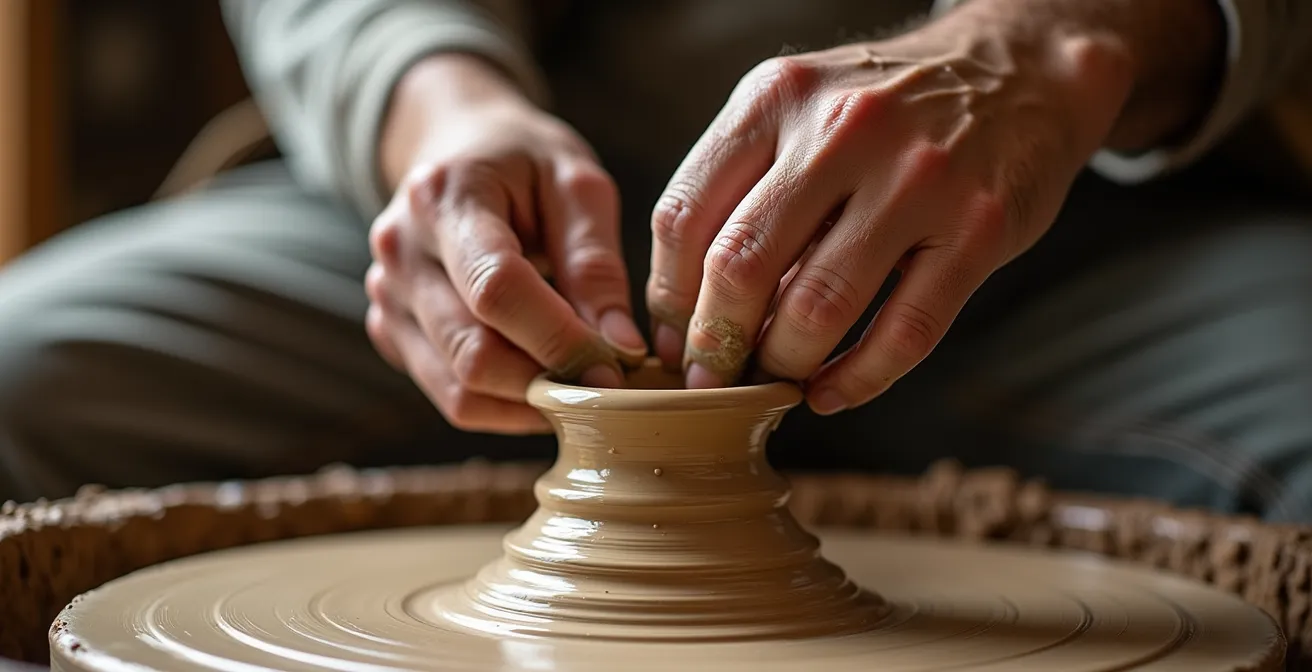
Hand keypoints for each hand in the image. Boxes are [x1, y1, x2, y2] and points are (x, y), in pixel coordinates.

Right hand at [367, 56, 646, 433]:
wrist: (455, 148)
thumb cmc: (524, 161)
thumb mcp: (576, 184)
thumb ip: (596, 264)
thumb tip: (621, 348)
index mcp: (444, 199)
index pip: (496, 290)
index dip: (559, 339)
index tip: (617, 365)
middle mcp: (401, 253)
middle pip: (472, 352)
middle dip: (550, 380)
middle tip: (609, 382)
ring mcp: (388, 297)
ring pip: (459, 390)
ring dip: (530, 402)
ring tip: (580, 382)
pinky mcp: (391, 331)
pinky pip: (450, 396)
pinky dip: (505, 404)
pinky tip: (543, 377)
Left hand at [646, 0, 1140, 413]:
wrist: (1017, 70)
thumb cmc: (884, 109)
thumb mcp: (797, 111)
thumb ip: (740, 192)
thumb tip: (687, 316)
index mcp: (776, 99)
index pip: (684, 216)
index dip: (668, 299)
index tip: (674, 342)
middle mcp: (841, 130)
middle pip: (741, 265)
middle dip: (716, 343)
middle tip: (715, 378)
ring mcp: (918, 179)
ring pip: (818, 307)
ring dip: (784, 364)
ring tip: (776, 379)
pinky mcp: (980, 228)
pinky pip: (905, 331)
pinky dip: (858, 379)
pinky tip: (831, 392)